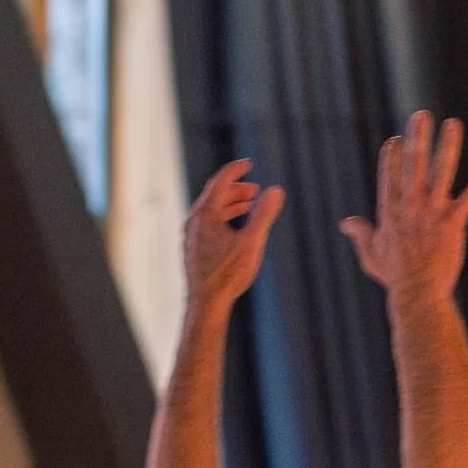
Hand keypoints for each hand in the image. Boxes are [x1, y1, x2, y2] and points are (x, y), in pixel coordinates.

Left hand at [182, 160, 284, 316]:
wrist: (206, 303)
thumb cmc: (228, 273)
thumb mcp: (252, 241)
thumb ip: (264, 214)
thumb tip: (276, 190)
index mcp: (206, 213)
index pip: (220, 181)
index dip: (236, 170)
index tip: (248, 164)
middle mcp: (194, 221)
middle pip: (214, 195)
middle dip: (235, 189)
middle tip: (255, 190)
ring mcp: (191, 235)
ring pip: (210, 211)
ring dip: (229, 205)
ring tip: (247, 206)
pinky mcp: (192, 249)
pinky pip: (207, 225)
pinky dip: (222, 218)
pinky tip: (233, 231)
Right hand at [343, 110, 467, 308]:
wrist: (417, 294)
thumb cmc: (394, 277)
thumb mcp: (370, 254)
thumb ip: (360, 233)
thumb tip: (346, 222)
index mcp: (390, 211)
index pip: (390, 175)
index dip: (393, 156)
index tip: (396, 140)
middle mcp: (410, 205)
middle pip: (413, 164)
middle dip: (417, 138)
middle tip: (421, 115)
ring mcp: (432, 212)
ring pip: (440, 171)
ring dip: (447, 146)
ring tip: (452, 124)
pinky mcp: (452, 222)